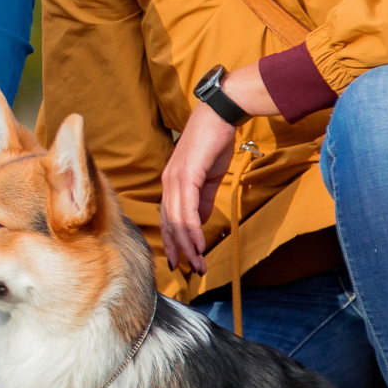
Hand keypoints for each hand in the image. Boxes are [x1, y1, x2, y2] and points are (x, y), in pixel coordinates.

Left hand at [160, 108, 235, 276]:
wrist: (219, 116)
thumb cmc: (214, 144)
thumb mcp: (209, 178)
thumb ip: (203, 200)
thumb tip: (200, 223)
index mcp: (171, 183)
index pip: (168, 218)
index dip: (173, 241)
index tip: (180, 261)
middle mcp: (168, 183)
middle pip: (169, 224)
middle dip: (179, 250)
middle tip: (190, 271)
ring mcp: (175, 179)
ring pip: (176, 221)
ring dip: (188, 246)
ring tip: (198, 264)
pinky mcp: (186, 175)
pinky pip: (187, 209)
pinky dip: (192, 229)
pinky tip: (199, 244)